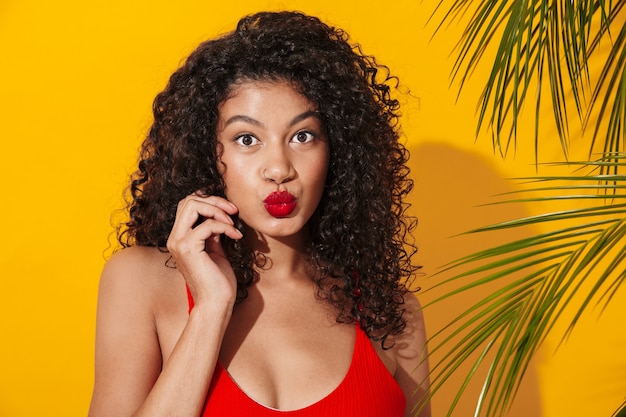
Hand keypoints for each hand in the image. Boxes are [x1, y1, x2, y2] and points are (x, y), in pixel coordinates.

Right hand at [166, 192, 242, 307]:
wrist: (216, 303)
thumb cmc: (218, 281)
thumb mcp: (216, 250)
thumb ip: (213, 233)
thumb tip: (220, 216)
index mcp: (180, 238)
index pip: (188, 205)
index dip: (209, 200)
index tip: (230, 210)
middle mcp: (175, 238)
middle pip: (189, 201)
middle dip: (214, 200)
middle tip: (233, 211)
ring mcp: (179, 243)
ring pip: (193, 206)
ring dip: (217, 209)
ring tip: (233, 222)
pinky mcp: (188, 249)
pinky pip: (207, 225)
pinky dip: (224, 226)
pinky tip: (236, 236)